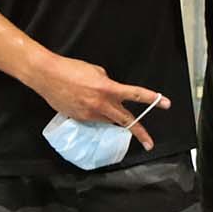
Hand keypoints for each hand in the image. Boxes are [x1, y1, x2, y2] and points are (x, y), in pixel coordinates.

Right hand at [27, 53, 165, 148]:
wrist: (46, 75)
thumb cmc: (71, 68)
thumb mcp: (96, 71)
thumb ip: (108, 83)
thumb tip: (111, 92)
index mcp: (108, 89)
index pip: (135, 95)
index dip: (152, 99)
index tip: (166, 104)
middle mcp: (102, 104)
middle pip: (126, 120)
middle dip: (140, 132)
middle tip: (150, 143)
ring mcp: (90, 114)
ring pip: (108, 121)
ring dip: (111, 118)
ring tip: (100, 108)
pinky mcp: (80, 118)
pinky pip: (93, 120)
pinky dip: (94, 114)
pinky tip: (83, 104)